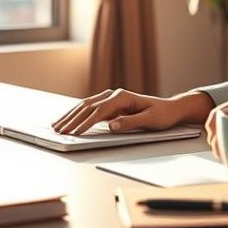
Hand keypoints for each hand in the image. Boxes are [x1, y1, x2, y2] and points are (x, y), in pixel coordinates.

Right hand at [52, 89, 212, 134]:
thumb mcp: (150, 121)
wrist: (171, 109)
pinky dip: (76, 115)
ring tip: (56, 126)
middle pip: (87, 107)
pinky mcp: (110, 105)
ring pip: (85, 106)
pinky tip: (67, 120)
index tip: (74, 133)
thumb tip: (110, 126)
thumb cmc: (162, 115)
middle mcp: (115, 94)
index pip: (99, 111)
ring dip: (70, 116)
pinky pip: (89, 109)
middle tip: (58, 132)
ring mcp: (111, 98)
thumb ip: (130, 123)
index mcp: (123, 97)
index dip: (85, 123)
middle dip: (72, 120)